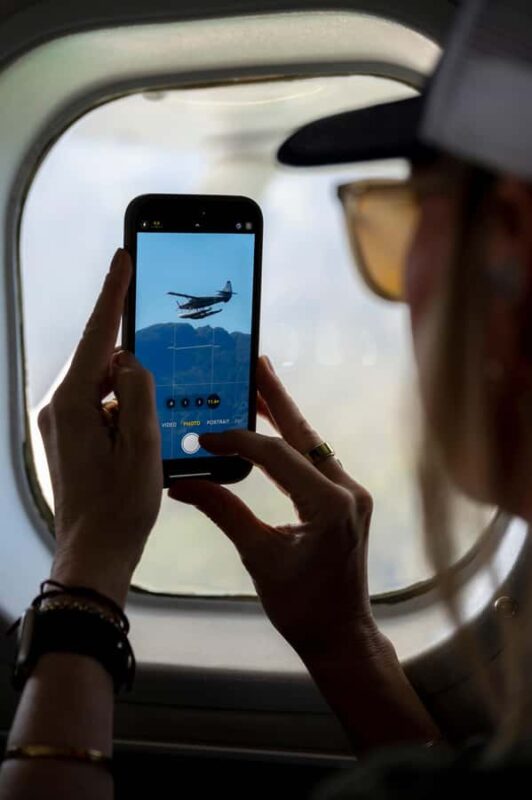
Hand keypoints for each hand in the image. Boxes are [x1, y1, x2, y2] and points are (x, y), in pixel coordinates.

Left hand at [38, 249, 162, 606]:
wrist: (94, 554)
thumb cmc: (121, 507)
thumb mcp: (143, 447)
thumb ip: (139, 392)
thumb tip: (129, 360)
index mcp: (73, 404)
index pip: (98, 336)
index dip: (113, 295)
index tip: (123, 259)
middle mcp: (58, 407)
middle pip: (97, 357)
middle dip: (125, 342)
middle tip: (156, 330)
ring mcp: (59, 423)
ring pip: (98, 382)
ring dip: (126, 381)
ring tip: (155, 398)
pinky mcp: (67, 436)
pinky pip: (97, 403)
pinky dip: (120, 402)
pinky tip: (141, 421)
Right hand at [169, 357, 380, 660]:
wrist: (340, 633)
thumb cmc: (300, 605)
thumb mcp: (258, 555)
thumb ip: (223, 511)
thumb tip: (181, 483)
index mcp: (329, 504)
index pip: (278, 455)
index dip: (239, 439)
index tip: (204, 436)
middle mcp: (348, 490)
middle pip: (305, 434)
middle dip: (276, 398)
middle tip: (254, 363)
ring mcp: (353, 492)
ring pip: (313, 444)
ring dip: (285, 417)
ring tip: (259, 385)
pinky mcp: (349, 499)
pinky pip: (318, 461)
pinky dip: (294, 443)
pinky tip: (274, 429)